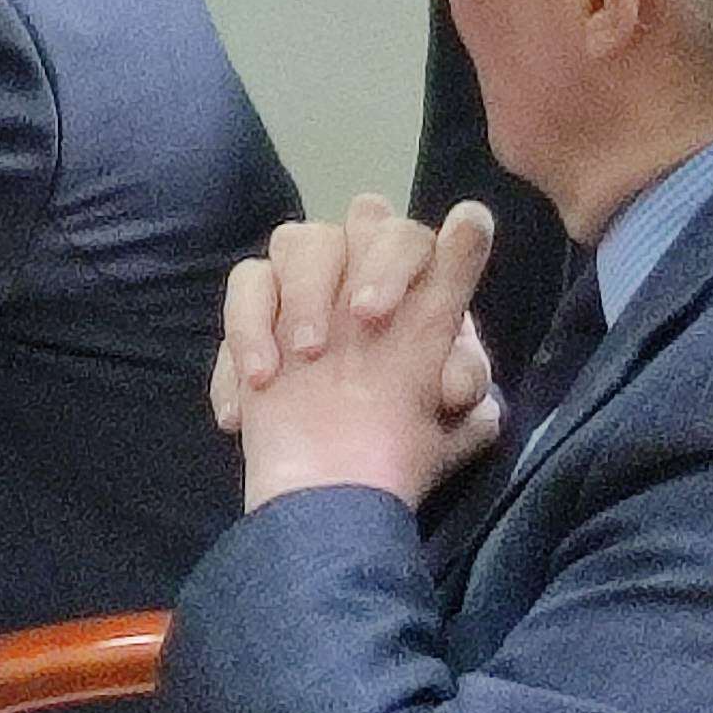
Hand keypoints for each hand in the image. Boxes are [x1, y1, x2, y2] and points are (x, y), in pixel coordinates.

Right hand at [210, 195, 502, 510]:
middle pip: (362, 216)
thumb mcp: (452, 423)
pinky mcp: (259, 310)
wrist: (328, 495)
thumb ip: (465, 373)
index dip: (393, 263)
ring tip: (295, 365)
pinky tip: (259, 387)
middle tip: (330, 333)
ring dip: (296, 298)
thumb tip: (463, 350)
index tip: (372, 317)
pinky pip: (247, 284)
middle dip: (343, 267)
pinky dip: (247, 333)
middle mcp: (371, 277)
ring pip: (297, 239)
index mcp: (424, 297)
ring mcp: (314, 287)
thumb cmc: (396, 454)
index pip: (416, 239)